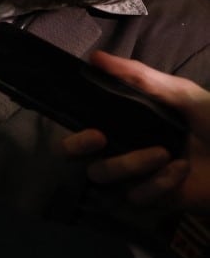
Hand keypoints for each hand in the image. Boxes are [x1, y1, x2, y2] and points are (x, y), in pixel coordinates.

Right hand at [59, 50, 209, 211]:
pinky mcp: (152, 201)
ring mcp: (136, 179)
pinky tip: (180, 172)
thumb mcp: (183, 95)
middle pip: (78, 160)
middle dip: (81, 150)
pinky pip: (136, 197)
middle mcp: (124, 152)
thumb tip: (96, 56)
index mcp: (126, 126)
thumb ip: (140, 77)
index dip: (74, 137)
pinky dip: (158, 183)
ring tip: (164, 154)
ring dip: (130, 164)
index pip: (81, 133)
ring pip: (104, 178)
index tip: (92, 131)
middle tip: (103, 140)